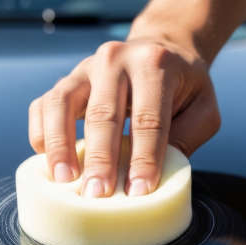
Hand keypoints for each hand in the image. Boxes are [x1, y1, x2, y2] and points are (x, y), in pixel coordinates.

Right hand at [28, 37, 219, 196]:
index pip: (148, 118)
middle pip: (103, 113)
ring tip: (64, 180)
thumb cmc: (185, 88)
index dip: (144, 158)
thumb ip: (188, 136)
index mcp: (154, 64)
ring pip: (61, 104)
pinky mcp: (65, 81)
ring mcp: (84, 68)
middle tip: (98, 195)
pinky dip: (42, 134)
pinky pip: (43, 106)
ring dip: (60, 145)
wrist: (161, 49)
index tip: (139, 192)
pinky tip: (47, 161)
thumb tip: (159, 172)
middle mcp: (115, 60)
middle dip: (100, 159)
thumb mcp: (204, 108)